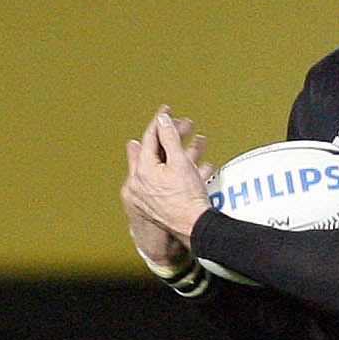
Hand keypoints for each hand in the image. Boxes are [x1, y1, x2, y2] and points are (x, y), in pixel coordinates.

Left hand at [122, 109, 213, 268]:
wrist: (194, 228)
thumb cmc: (188, 199)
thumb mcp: (180, 162)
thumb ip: (169, 137)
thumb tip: (162, 119)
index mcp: (142, 171)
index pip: (149, 138)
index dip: (160, 121)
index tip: (167, 110)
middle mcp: (139, 183)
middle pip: (154, 151)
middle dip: (172, 137)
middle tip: (185, 127)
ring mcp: (146, 196)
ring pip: (163, 167)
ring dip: (182, 153)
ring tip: (198, 143)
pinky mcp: (156, 205)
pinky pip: (166, 182)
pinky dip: (181, 172)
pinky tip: (200, 165)